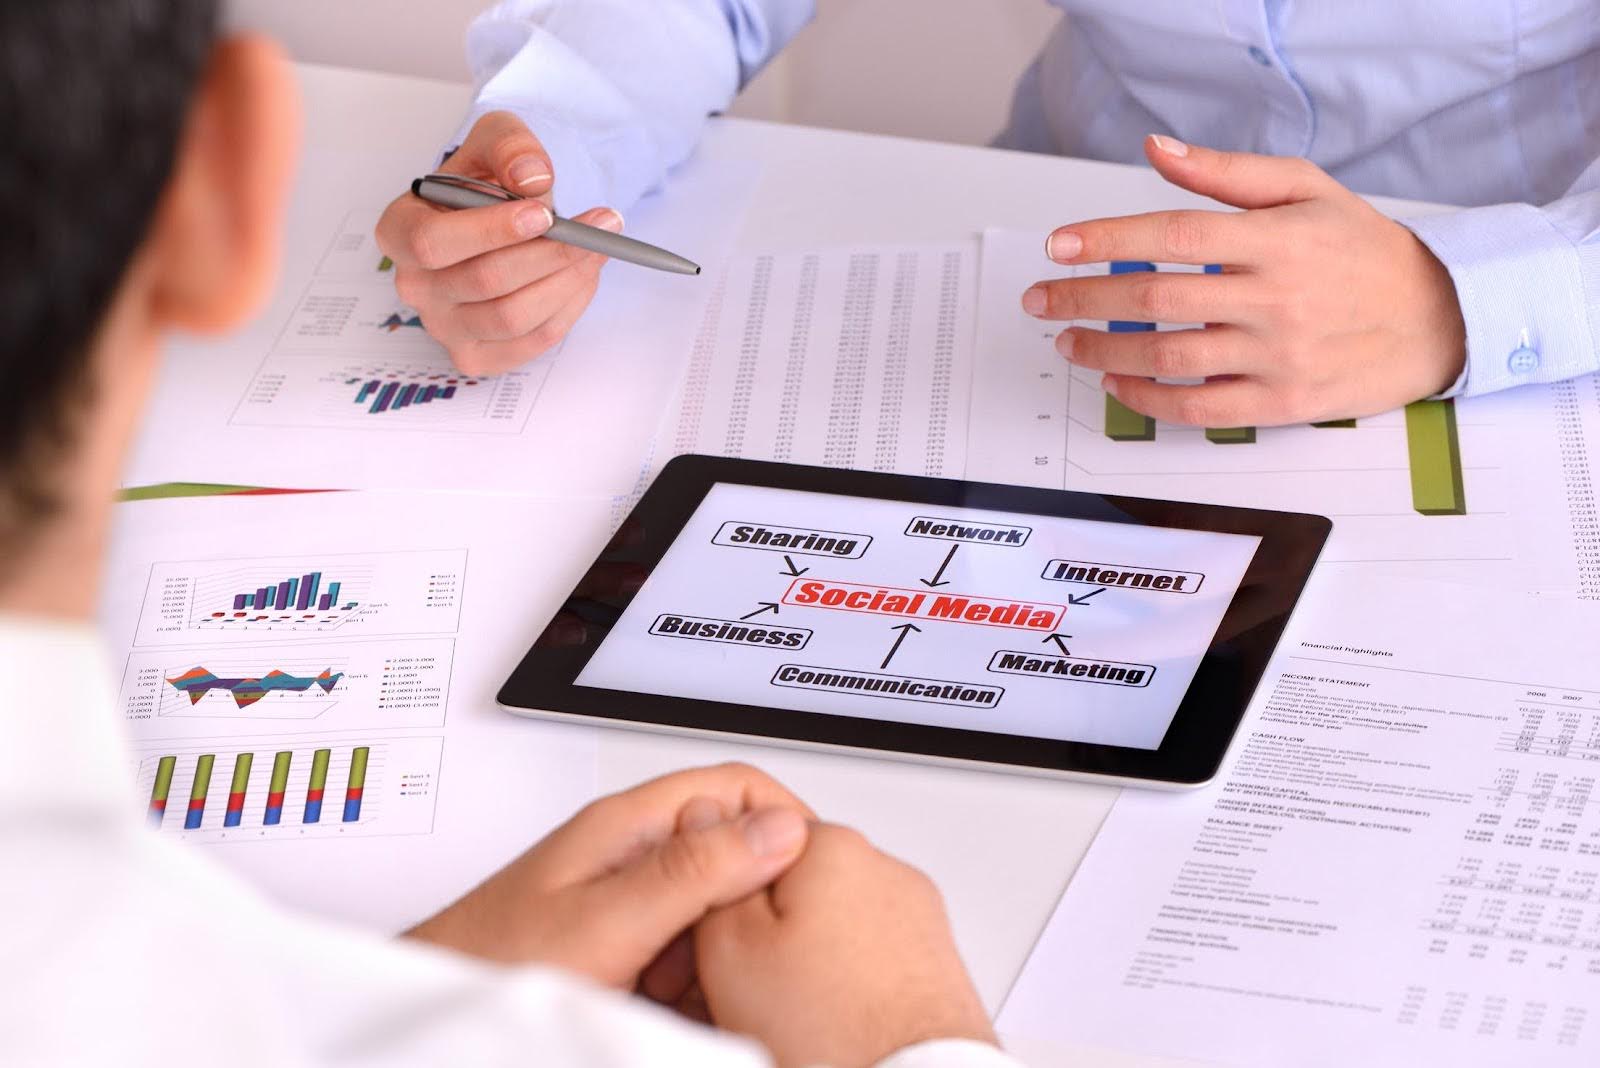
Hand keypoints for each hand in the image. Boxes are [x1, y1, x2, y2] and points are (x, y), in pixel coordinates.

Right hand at [374, 110, 621, 374]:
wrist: (501, 219)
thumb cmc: (490, 181)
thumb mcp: (497, 140)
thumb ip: (511, 147)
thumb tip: (532, 178)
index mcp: (400, 231)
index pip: (432, 243)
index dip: (491, 232)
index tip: (545, 215)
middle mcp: (414, 286)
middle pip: (484, 281)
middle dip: (551, 254)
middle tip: (598, 229)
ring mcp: (443, 327)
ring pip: (513, 317)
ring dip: (567, 281)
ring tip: (597, 249)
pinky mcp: (478, 356)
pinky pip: (533, 341)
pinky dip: (569, 308)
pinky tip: (583, 276)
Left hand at [407, 763, 810, 996]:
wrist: (439, 1013)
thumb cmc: (490, 962)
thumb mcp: (607, 919)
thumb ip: (692, 873)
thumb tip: (777, 831)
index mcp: (629, 824)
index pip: (734, 788)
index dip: (782, 824)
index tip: (812, 876)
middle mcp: (631, 854)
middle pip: (731, 852)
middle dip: (752, 904)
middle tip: (755, 953)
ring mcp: (626, 901)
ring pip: (714, 910)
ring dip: (723, 952)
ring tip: (702, 993)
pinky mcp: (621, 947)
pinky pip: (686, 953)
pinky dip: (695, 984)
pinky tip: (681, 1011)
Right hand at [696, 824, 994, 1067]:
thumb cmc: (830, 1034)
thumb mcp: (729, 947)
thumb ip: (711, 870)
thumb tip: (703, 815)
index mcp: (833, 845)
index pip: (748, 841)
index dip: (718, 898)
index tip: (710, 945)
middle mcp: (884, 869)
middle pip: (791, 886)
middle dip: (764, 934)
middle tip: (748, 991)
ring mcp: (915, 916)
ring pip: (830, 927)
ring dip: (805, 964)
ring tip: (793, 1017)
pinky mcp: (932, 961)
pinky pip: (868, 960)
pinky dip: (846, 988)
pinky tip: (829, 1025)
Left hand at [1022, 134, 1467, 426]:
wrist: (1437, 318)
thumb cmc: (1364, 252)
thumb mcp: (1306, 190)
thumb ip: (1226, 173)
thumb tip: (1155, 150)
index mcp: (1276, 240)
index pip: (1172, 235)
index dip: (1106, 240)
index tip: (1058, 246)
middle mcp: (1274, 298)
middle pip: (1155, 300)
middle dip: (1083, 298)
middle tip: (1041, 299)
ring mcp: (1278, 356)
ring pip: (1167, 358)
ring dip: (1103, 350)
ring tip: (1068, 340)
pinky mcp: (1282, 404)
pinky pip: (1198, 409)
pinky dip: (1146, 399)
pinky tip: (1116, 381)